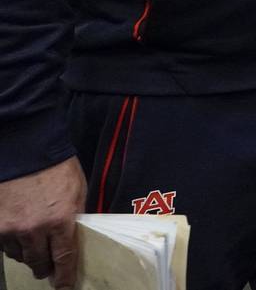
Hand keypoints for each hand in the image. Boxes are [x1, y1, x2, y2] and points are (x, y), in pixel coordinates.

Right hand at [0, 156, 85, 287]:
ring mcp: (11, 229)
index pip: (63, 258)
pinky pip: (5, 246)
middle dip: (45, 266)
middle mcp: (34, 229)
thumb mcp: (77, 191)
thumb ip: (74, 216)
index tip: (65, 288)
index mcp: (60, 220)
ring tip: (34, 243)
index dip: (64, 277)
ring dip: (28, 254)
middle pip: (39, 262)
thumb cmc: (57, 168)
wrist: (27, 150)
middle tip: (48, 265)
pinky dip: (13, 244)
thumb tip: (72, 237)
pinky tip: (19, 235)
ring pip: (20, 256)